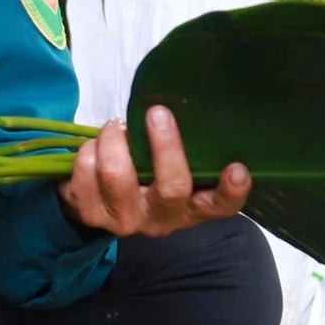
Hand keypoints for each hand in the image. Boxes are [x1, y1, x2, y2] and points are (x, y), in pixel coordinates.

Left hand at [58, 105, 249, 236]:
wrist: (101, 203)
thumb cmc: (147, 174)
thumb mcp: (171, 167)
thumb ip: (183, 149)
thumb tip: (178, 104)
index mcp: (191, 207)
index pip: (221, 206)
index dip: (232, 191)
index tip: (238, 169)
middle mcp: (162, 219)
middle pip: (172, 188)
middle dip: (165, 144)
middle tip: (158, 112)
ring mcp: (125, 220)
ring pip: (118, 174)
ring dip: (114, 139)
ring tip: (116, 127)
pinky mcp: (91, 215)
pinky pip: (86, 171)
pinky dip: (90, 148)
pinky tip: (96, 146)